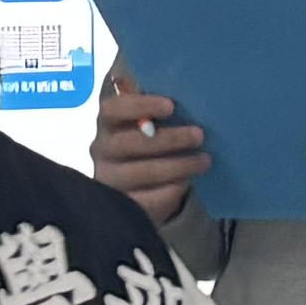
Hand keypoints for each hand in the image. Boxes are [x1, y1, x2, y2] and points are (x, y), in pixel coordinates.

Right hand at [89, 70, 207, 219]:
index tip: (170, 106)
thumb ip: (156, 110)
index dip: (140, 106)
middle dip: (169, 139)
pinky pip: (148, 200)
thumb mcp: (147, 121)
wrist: (136, 185)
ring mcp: (108, 180)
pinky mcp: (121, 206)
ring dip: (178, 166)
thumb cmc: (147, 140)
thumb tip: (184, 99)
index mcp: (107, 122)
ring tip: (204, 161)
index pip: (113, 109)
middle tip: (199, 135)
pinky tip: (186, 183)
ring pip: (142, 173)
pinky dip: (171, 190)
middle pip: (130, 143)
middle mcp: (101, 150)